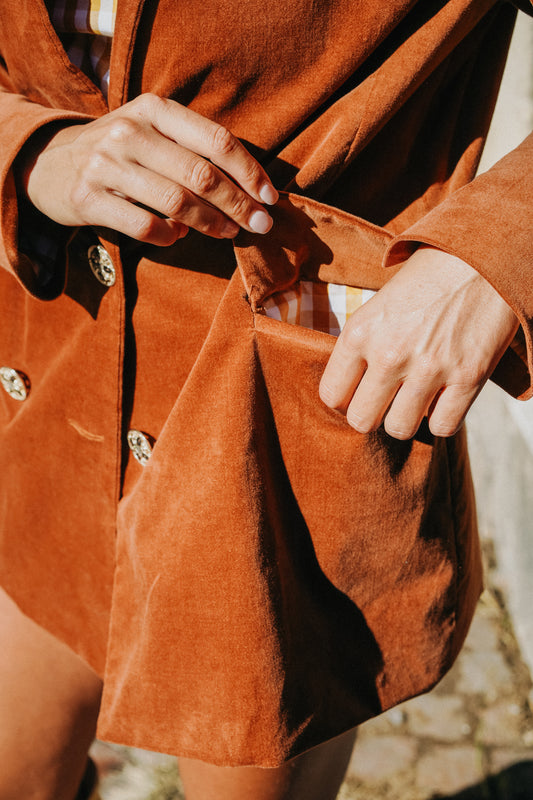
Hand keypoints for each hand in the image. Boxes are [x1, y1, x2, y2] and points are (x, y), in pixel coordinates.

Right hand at [18, 93, 277, 245]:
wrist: (51, 165)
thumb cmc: (121, 154)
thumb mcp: (153, 132)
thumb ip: (194, 149)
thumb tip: (252, 190)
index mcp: (154, 109)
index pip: (216, 141)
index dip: (249, 173)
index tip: (270, 199)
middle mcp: (129, 131)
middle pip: (202, 175)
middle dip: (239, 205)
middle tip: (260, 226)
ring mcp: (106, 165)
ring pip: (177, 203)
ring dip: (211, 224)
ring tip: (228, 232)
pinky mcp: (89, 198)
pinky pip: (145, 227)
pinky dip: (169, 236)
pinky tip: (177, 236)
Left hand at [319, 247, 518, 438]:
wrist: (483, 258)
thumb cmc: (427, 279)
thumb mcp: (379, 305)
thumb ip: (362, 345)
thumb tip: (349, 388)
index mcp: (360, 332)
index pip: (332, 395)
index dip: (345, 398)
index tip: (359, 392)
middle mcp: (389, 353)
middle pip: (361, 420)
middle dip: (372, 414)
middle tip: (386, 401)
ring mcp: (429, 368)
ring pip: (399, 429)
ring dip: (406, 418)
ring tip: (415, 398)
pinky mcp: (468, 377)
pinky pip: (443, 427)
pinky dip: (443, 419)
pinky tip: (443, 398)